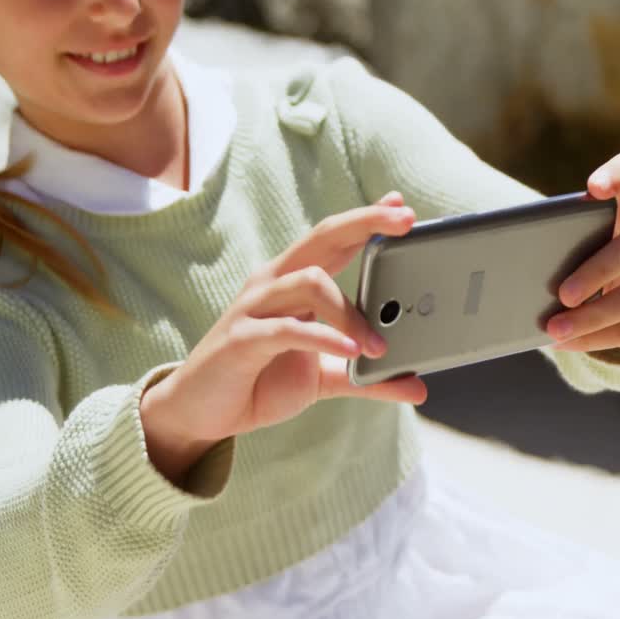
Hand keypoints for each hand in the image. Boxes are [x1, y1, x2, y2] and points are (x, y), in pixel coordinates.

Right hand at [140, 192, 427, 484]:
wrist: (201, 413)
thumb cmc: (260, 381)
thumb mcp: (325, 379)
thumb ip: (369, 378)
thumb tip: (418, 387)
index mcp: (293, 282)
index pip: (335, 240)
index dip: (366, 219)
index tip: (402, 205)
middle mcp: (273, 283)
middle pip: (323, 237)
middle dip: (365, 224)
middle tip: (405, 221)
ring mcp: (254, 307)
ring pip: (309, 281)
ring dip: (351, 312)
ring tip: (379, 346)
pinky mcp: (240, 339)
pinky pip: (286, 327)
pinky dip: (322, 337)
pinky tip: (350, 352)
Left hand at [547, 151, 619, 352]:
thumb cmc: (590, 253)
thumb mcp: (579, 237)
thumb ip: (557, 236)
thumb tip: (509, 260)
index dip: (619, 174)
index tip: (593, 188)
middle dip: (598, 271)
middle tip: (562, 294)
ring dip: (593, 316)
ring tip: (554, 330)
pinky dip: (599, 338)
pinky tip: (569, 342)